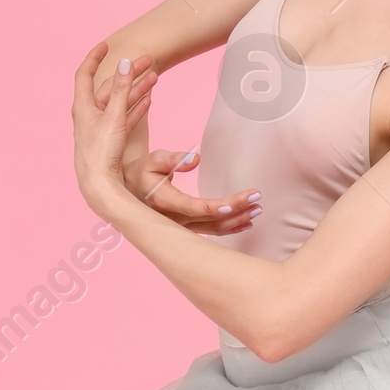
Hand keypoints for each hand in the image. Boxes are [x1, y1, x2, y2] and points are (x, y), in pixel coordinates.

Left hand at [74, 45, 155, 217]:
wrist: (99, 185)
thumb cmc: (101, 152)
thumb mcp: (114, 117)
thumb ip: (122, 90)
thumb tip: (125, 62)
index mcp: (83, 106)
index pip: (84, 74)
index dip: (94, 58)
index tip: (106, 45)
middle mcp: (90, 114)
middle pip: (110, 87)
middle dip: (129, 73)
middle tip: (148, 60)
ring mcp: (101, 127)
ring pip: (121, 101)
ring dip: (137, 89)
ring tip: (155, 77)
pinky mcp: (111, 139)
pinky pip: (125, 116)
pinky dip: (136, 107)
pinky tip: (148, 100)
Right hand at [124, 144, 258, 233]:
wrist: (131, 192)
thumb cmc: (144, 172)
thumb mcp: (153, 160)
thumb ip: (173, 158)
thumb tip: (196, 157)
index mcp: (164, 202)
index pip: (194, 207)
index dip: (216, 207)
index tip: (236, 202)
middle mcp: (174, 220)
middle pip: (210, 219)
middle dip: (236, 211)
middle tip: (257, 198)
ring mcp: (181, 228)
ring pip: (213, 229)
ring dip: (237, 220)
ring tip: (258, 209)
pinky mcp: (187, 229)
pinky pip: (211, 232)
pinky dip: (230, 228)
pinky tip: (247, 223)